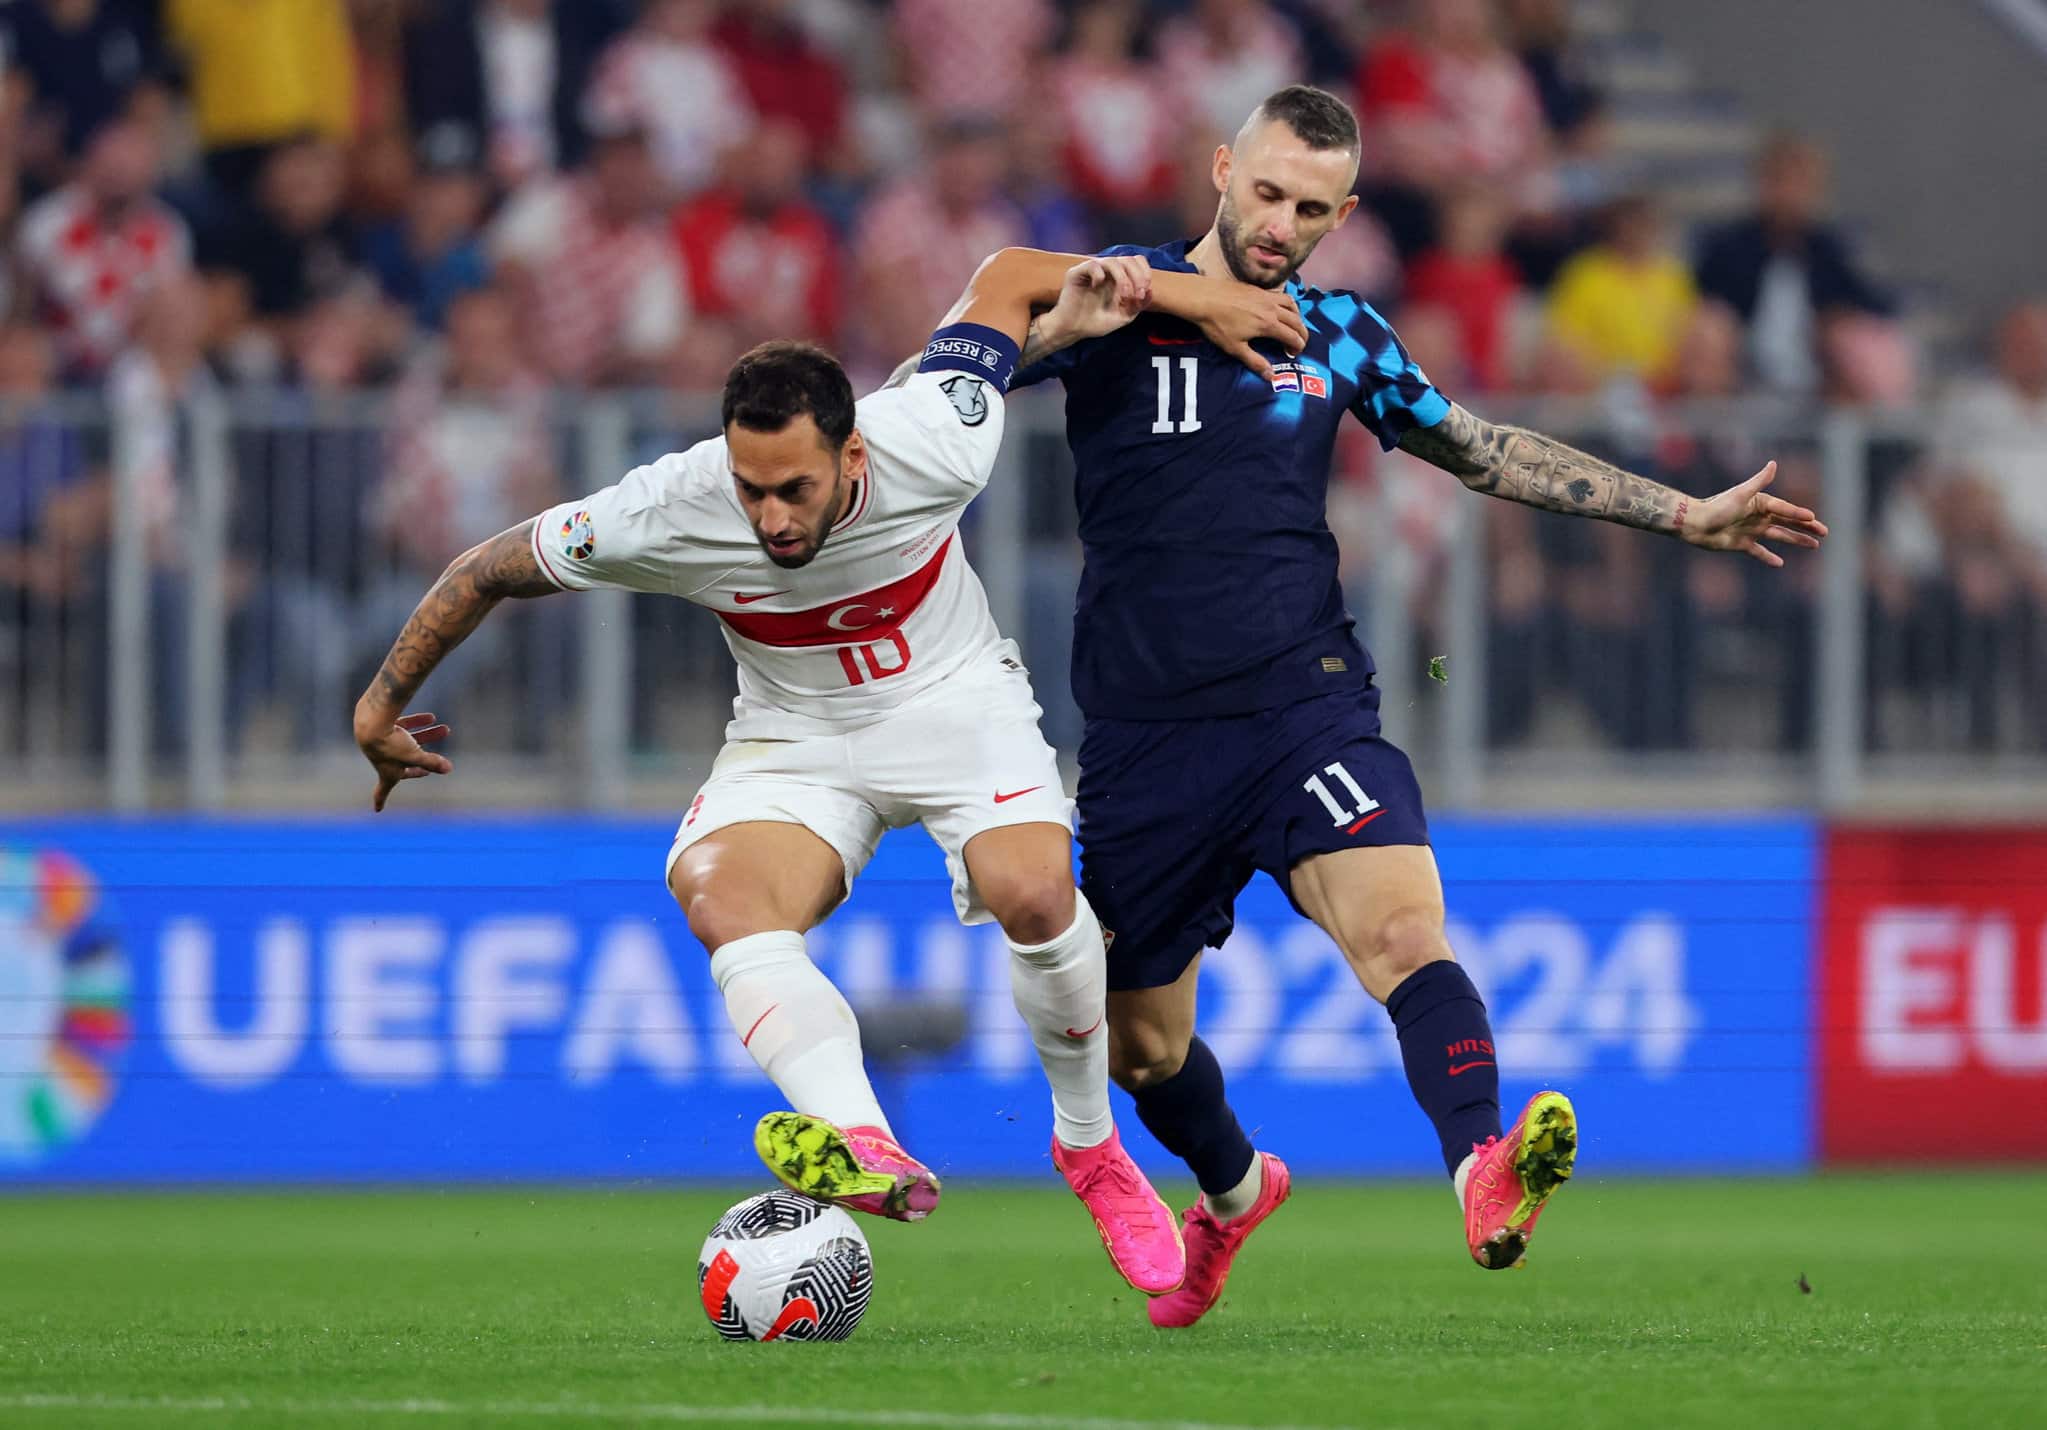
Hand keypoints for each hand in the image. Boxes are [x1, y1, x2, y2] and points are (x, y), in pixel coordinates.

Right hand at [357, 711, 452, 811]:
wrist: (372, 720)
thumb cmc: (391, 745)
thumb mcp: (415, 756)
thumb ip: (432, 763)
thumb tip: (448, 769)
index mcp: (386, 771)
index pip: (383, 790)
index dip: (380, 800)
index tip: (377, 810)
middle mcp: (383, 757)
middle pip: (407, 761)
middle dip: (425, 760)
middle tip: (436, 762)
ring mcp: (382, 741)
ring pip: (409, 739)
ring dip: (429, 735)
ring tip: (447, 730)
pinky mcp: (383, 724)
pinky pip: (403, 724)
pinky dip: (417, 722)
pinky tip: (432, 717)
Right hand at [1042, 256, 1154, 345]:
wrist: (1073, 330)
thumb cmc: (1096, 322)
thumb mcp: (1124, 316)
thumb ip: (1138, 305)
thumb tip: (1150, 291)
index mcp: (1119, 277)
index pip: (1137, 262)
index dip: (1144, 273)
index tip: (1143, 292)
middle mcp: (1107, 271)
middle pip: (1128, 259)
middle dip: (1137, 276)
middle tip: (1136, 295)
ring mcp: (1093, 271)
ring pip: (1112, 261)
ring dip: (1123, 278)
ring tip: (1124, 295)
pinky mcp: (1077, 273)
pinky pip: (1092, 265)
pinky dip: (1099, 274)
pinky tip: (1097, 286)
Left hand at [1193, 284, 1307, 380]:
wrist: (1203, 298)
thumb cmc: (1218, 325)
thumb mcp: (1235, 348)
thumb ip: (1255, 362)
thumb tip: (1272, 377)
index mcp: (1269, 324)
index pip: (1293, 336)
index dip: (1297, 347)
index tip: (1293, 354)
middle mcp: (1272, 308)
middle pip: (1296, 321)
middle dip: (1302, 333)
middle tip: (1299, 343)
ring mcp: (1266, 297)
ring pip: (1292, 304)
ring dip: (1297, 316)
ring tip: (1294, 325)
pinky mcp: (1258, 289)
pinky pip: (1281, 296)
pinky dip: (1287, 304)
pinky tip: (1279, 309)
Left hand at [1679, 461, 1828, 566]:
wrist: (1694, 524)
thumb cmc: (1717, 507)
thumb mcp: (1740, 494)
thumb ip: (1759, 481)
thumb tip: (1774, 464)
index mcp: (1760, 503)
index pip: (1784, 509)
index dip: (1799, 514)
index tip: (1814, 519)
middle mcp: (1758, 516)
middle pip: (1787, 522)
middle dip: (1806, 527)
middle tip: (1824, 532)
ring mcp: (1751, 531)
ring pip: (1779, 536)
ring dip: (1796, 540)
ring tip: (1814, 545)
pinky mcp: (1742, 544)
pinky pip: (1759, 551)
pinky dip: (1768, 557)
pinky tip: (1780, 563)